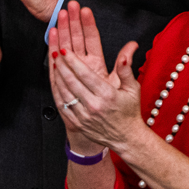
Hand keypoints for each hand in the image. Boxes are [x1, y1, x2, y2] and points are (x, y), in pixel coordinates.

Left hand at [48, 2, 144, 153]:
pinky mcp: (77, 123)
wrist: (125, 137)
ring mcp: (84, 115)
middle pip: (72, 81)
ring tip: (54, 64)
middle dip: (61, 65)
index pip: (85, 74)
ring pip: (64, 93)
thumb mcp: (133, 89)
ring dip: (57, 77)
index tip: (65, 51)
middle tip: (55, 53)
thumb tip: (125, 56)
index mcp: (107, 95)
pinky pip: (62, 105)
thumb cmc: (129, 112)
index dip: (73, 61)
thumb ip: (126, 71)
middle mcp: (94, 105)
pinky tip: (55, 82)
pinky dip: (57, 92)